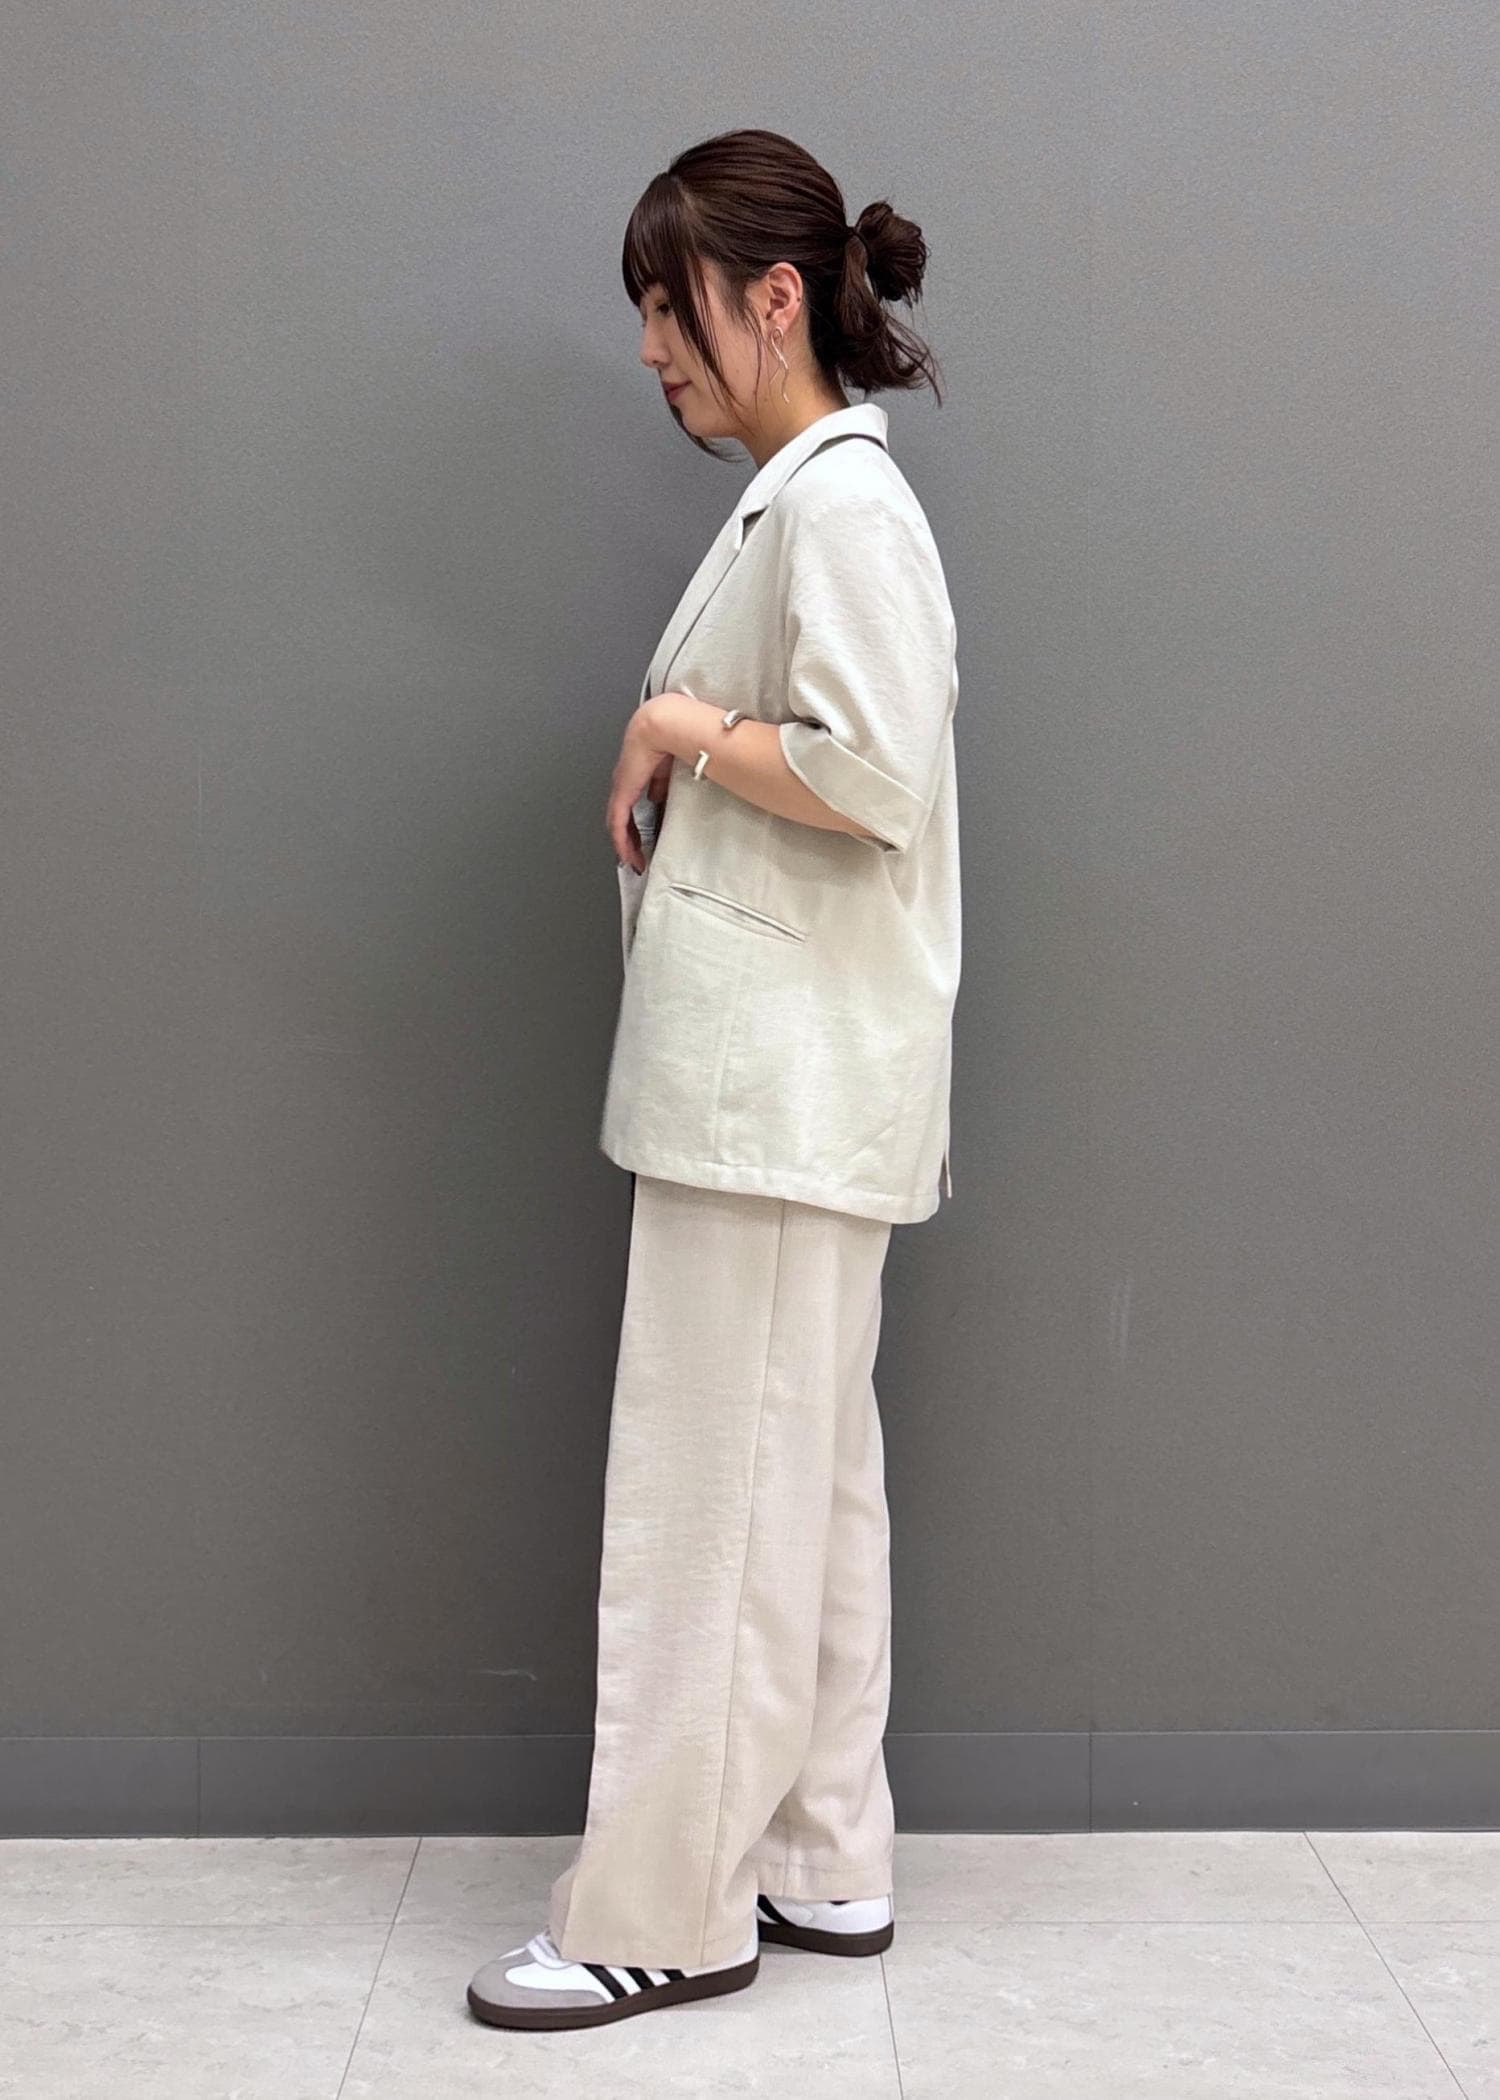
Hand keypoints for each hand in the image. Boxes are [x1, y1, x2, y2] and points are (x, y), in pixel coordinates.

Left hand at [607, 702, 675, 873]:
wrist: (660, 727)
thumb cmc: (666, 738)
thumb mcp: (666, 768)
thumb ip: (660, 785)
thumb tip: (657, 798)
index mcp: (633, 775)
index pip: (628, 806)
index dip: (633, 824)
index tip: (640, 838)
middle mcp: (623, 784)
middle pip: (619, 819)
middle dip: (628, 840)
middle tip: (635, 857)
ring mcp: (621, 789)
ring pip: (616, 825)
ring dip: (625, 845)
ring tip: (633, 860)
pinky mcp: (622, 794)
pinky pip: (618, 824)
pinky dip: (621, 842)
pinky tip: (626, 854)